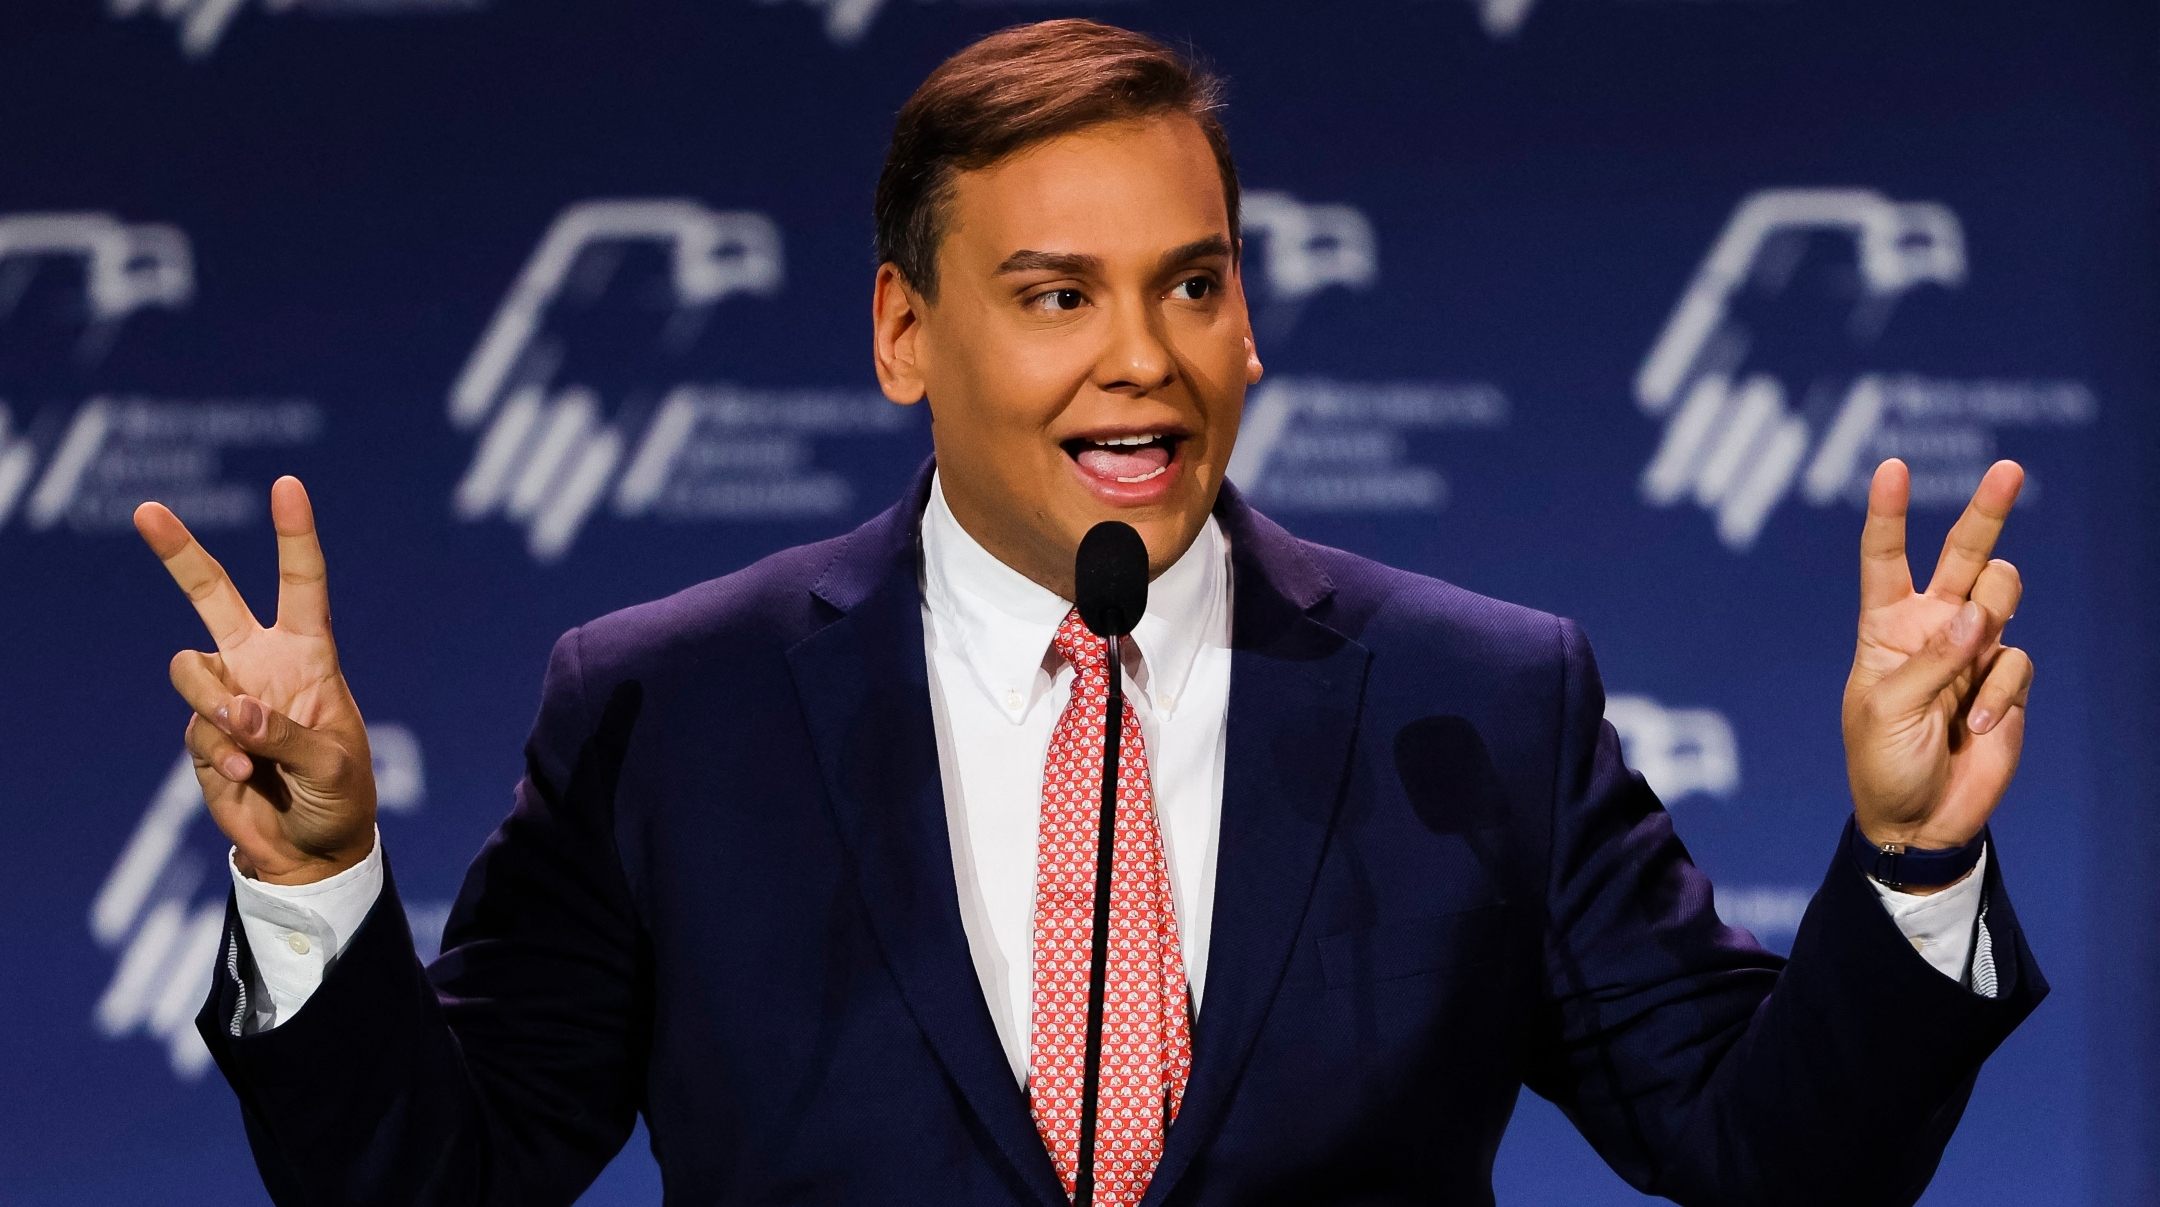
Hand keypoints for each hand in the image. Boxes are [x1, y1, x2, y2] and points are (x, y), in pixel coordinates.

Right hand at [134, 476, 376, 884]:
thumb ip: (286, 735)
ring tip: (248, 750)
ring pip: (190, 670)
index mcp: (310, 655)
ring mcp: (227, 696)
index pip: (302, 584)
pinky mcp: (203, 734)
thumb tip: (235, 708)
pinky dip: (219, 752)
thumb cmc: (340, 797)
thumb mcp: (333, 766)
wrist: (313, 849)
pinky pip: (196, 727)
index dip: (294, 535)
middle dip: (179, 553)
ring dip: (214, 705)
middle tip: (146, 510)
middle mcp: (262, 664)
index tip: (287, 485)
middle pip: (213, 596)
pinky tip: (243, 778)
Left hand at [1843, 459, 2032, 863]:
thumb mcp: (1886, 711)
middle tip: (2008, 467)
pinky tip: (1976, 729)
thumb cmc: (1883, 762)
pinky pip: (2017, 661)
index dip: (1889, 514)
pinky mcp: (2006, 682)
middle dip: (1987, 510)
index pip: (1885, 560)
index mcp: (1884, 627)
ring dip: (1991, 620)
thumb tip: (1977, 617)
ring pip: (2002, 597)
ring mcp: (1973, 652)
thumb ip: (1930, 662)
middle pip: (1963, 556)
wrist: (1921, 818)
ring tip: (1968, 669)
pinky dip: (1999, 695)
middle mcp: (1931, 628)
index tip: (1892, 468)